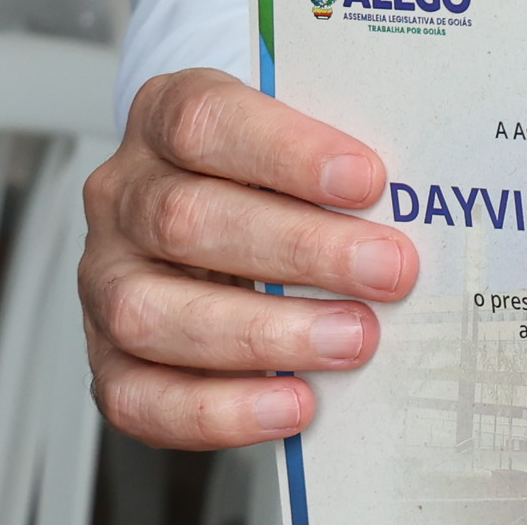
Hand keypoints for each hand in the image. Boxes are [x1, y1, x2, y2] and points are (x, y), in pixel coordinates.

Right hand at [78, 67, 413, 448]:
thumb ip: (334, 159)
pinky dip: (220, 409)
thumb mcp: (297, 139)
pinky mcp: (106, 358)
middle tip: (387, 271)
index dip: (287, 152)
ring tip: (353, 339)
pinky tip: (293, 400)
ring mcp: (104, 280)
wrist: (215, 211)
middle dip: (300, 250)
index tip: (368, 180)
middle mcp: (123, 196)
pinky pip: (139, 396)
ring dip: (265, 334)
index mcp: (163, 116)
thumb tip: (421, 190)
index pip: (205, 121)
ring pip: (152, 313)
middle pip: (187, 219)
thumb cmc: (268, 172)